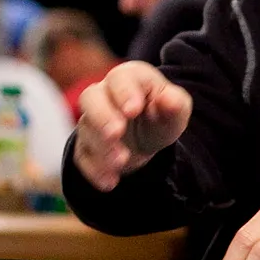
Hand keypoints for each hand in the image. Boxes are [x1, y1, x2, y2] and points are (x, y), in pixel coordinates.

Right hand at [73, 61, 191, 190]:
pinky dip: (95, 170)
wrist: (148, 137)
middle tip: (116, 132)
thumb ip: (175, 103)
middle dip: (102, 116)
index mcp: (129, 78)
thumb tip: (169, 100)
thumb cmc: (161, 114)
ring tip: (121, 161)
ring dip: (102, 146)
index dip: (124, 92)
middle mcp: (104, 95)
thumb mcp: (176, 110)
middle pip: (90, 98)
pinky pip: (82, 157)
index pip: (120, 78)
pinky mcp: (86, 146)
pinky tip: (110, 182)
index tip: (133, 110)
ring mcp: (91, 121)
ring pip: (86, 129)